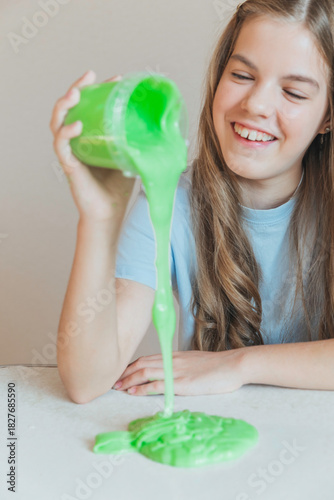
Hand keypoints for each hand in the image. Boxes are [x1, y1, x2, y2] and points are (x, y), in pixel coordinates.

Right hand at [49, 70, 135, 221]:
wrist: (110, 213)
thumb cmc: (119, 188)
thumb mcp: (136, 158)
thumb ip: (149, 146)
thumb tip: (180, 135)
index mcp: (92, 137)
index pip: (90, 108)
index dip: (99, 90)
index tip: (115, 78)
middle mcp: (78, 142)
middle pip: (70, 109)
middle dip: (76, 89)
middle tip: (88, 77)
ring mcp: (72, 153)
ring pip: (58, 123)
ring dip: (64, 106)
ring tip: (75, 94)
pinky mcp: (69, 166)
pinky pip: (61, 146)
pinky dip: (66, 134)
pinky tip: (76, 126)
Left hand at [112, 349, 246, 395]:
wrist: (233, 365)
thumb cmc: (217, 366)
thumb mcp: (195, 362)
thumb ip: (180, 365)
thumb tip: (170, 371)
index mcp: (175, 355)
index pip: (147, 358)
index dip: (132, 365)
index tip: (121, 371)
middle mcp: (172, 361)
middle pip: (142, 363)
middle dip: (125, 372)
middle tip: (112, 380)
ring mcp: (177, 371)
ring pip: (146, 372)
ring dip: (129, 380)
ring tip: (117, 387)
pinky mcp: (183, 383)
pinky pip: (158, 384)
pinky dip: (143, 388)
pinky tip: (133, 392)